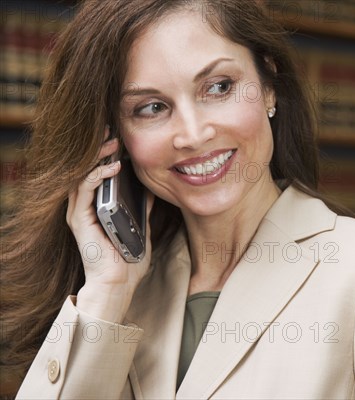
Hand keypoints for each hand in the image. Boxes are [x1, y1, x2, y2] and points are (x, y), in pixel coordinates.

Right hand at [66, 127, 154, 322]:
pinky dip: (97, 176)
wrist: (119, 284)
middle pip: (86, 170)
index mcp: (97, 209)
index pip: (97, 174)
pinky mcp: (79, 221)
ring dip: (97, 157)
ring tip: (112, 143)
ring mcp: (80, 214)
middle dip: (98, 149)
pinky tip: (113, 167)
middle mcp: (84, 208)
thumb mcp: (141, 229)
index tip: (120, 138)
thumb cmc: (128, 261)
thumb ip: (143, 211)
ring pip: (82, 175)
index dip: (106, 155)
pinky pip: (85, 190)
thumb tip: (152, 192)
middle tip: (112, 131)